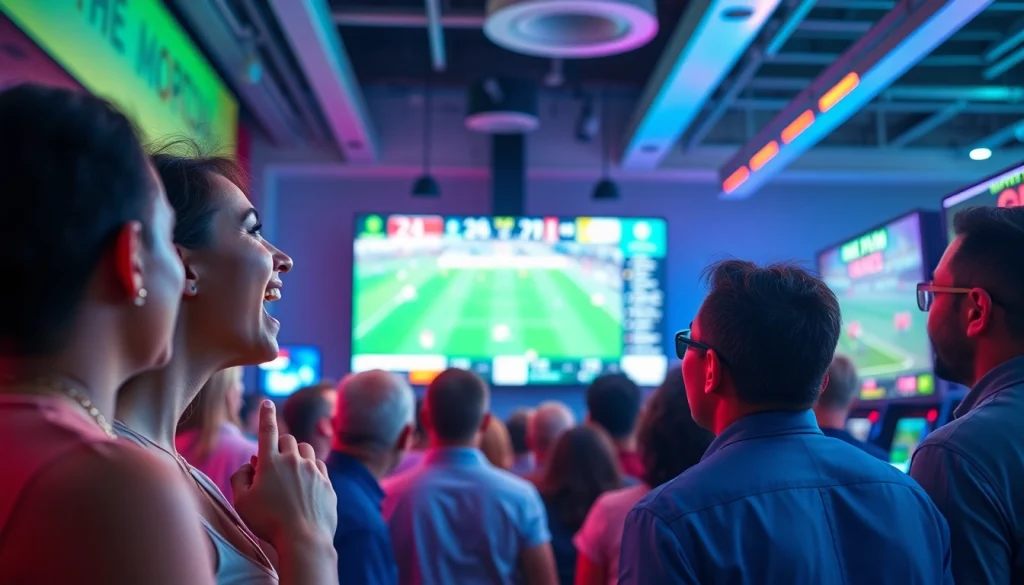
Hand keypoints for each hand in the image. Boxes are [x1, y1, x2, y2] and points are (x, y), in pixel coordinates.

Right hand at [231, 400, 336, 545]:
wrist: (304, 539)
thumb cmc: (268, 523)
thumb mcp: (242, 502)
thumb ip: (240, 478)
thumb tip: (250, 464)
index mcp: (270, 462)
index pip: (268, 430)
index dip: (266, 415)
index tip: (267, 402)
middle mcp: (293, 461)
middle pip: (288, 439)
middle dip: (280, 446)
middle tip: (273, 465)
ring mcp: (313, 470)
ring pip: (305, 450)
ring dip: (297, 455)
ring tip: (290, 474)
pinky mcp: (327, 481)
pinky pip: (319, 466)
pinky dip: (311, 469)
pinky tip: (305, 483)